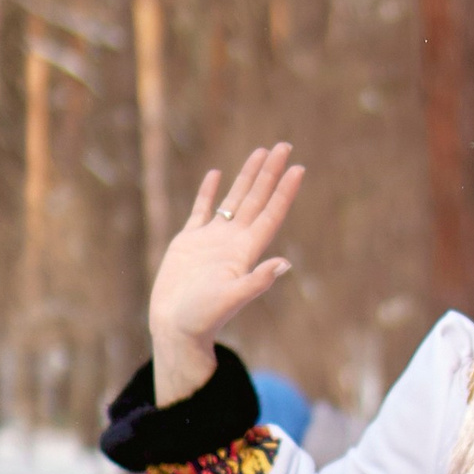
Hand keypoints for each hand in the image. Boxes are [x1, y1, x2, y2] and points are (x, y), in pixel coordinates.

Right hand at [150, 144, 307, 405]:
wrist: (175, 328)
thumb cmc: (202, 319)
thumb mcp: (231, 299)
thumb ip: (257, 281)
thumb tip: (286, 264)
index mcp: (245, 252)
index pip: (270, 214)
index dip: (285, 191)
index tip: (298, 167)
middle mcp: (233, 242)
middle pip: (256, 199)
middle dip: (270, 173)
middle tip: (285, 145)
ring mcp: (211, 241)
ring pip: (233, 200)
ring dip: (248, 177)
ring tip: (261, 152)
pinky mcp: (189, 242)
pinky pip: (201, 210)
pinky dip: (209, 192)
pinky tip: (216, 175)